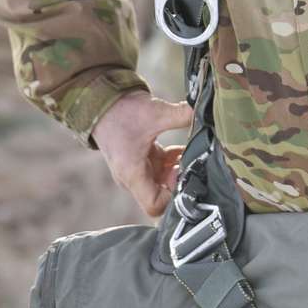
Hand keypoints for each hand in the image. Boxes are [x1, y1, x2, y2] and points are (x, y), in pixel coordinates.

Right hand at [93, 91, 193, 217]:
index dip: (173, 196)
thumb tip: (206, 113)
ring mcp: (138, 169)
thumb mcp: (156, 113)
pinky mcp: (143, 159)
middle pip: (162, 195)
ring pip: (164, 180)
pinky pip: (162, 167)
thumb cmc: (121, 112)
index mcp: (133, 174)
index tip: (184, 174)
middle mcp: (134, 177)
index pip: (154, 205)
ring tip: (192, 152)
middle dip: (180, 180)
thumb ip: (183, 115)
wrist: (102, 102)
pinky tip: (184, 147)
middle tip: (193, 162)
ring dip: (179, 169)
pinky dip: (174, 160)